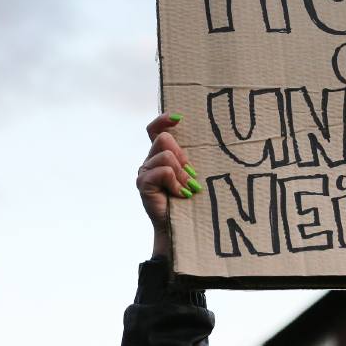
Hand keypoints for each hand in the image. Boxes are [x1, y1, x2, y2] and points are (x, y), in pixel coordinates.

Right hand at [138, 113, 198, 258]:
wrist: (178, 227)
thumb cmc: (188, 201)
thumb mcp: (189, 174)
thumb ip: (187, 160)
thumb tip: (203, 143)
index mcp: (159, 156)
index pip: (154, 130)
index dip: (163, 120)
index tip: (179, 118)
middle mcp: (149, 161)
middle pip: (164, 139)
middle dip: (181, 155)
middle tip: (190, 174)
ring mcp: (144, 171)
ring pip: (166, 155)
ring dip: (181, 172)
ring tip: (187, 188)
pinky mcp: (143, 183)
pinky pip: (163, 171)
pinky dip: (175, 182)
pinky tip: (180, 194)